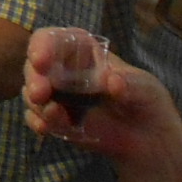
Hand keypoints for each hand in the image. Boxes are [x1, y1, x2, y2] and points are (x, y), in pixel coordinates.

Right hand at [21, 28, 181, 181]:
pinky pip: (36, 118)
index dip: (44, 45)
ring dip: (36, 103)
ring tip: (55, 116)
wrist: (149, 141)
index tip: (41, 59)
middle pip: (36, 65)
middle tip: (39, 93)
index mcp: (84, 53)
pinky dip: (36, 122)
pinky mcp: (56, 120)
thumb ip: (129, 84)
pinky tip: (45, 129)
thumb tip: (111, 81)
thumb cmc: (147, 102)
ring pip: (32, 91)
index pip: (57, 40)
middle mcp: (65, 71)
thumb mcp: (146, 89)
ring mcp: (58, 96)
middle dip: (33, 77)